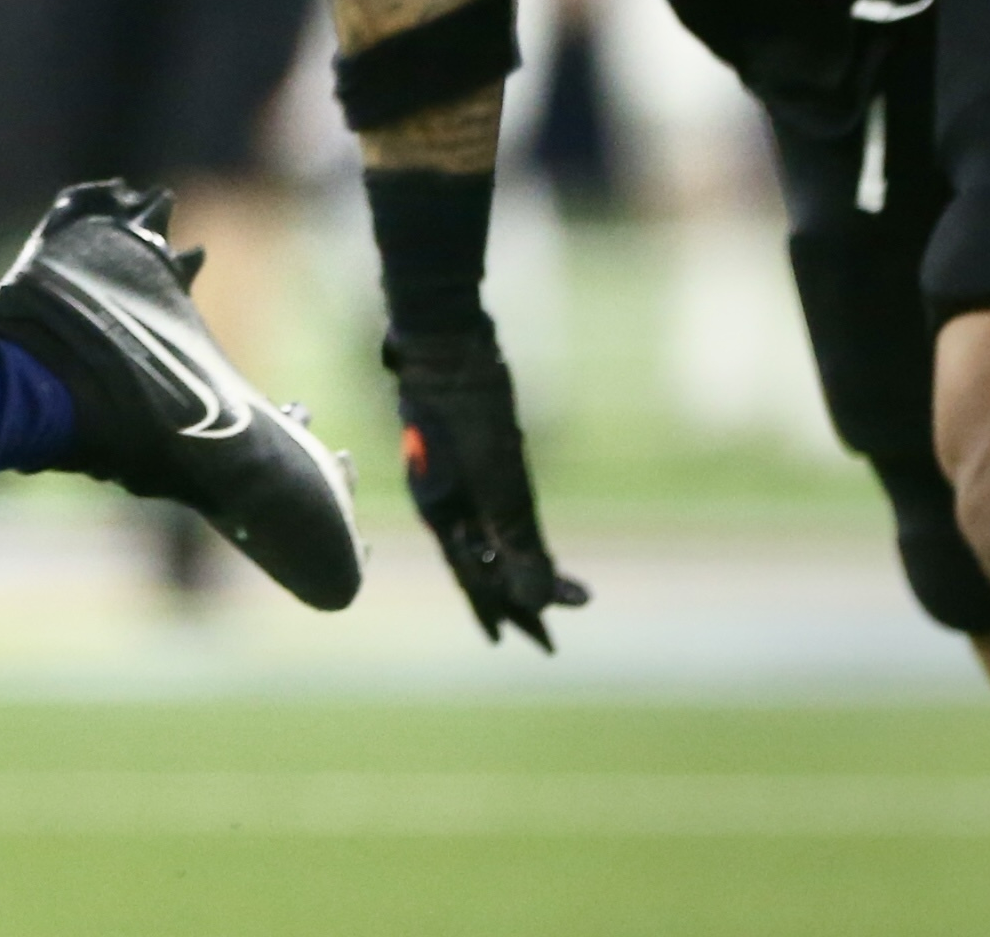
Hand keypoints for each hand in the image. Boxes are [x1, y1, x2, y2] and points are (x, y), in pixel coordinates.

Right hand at [386, 321, 589, 648]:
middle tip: (547, 637)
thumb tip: (540, 599)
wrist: (444, 344)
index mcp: (441, 515)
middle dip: (515, 600)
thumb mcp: (500, 481)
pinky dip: (511, 533)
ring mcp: (454, 478)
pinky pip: (491, 510)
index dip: (510, 615)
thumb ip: (518, 541)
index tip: (541, 646)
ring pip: (487, 539)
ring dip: (517, 568)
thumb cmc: (468, 409)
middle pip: (482, 565)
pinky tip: (523, 535)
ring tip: (544, 592)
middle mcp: (444, 503)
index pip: (477, 581)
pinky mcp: (469, 455)